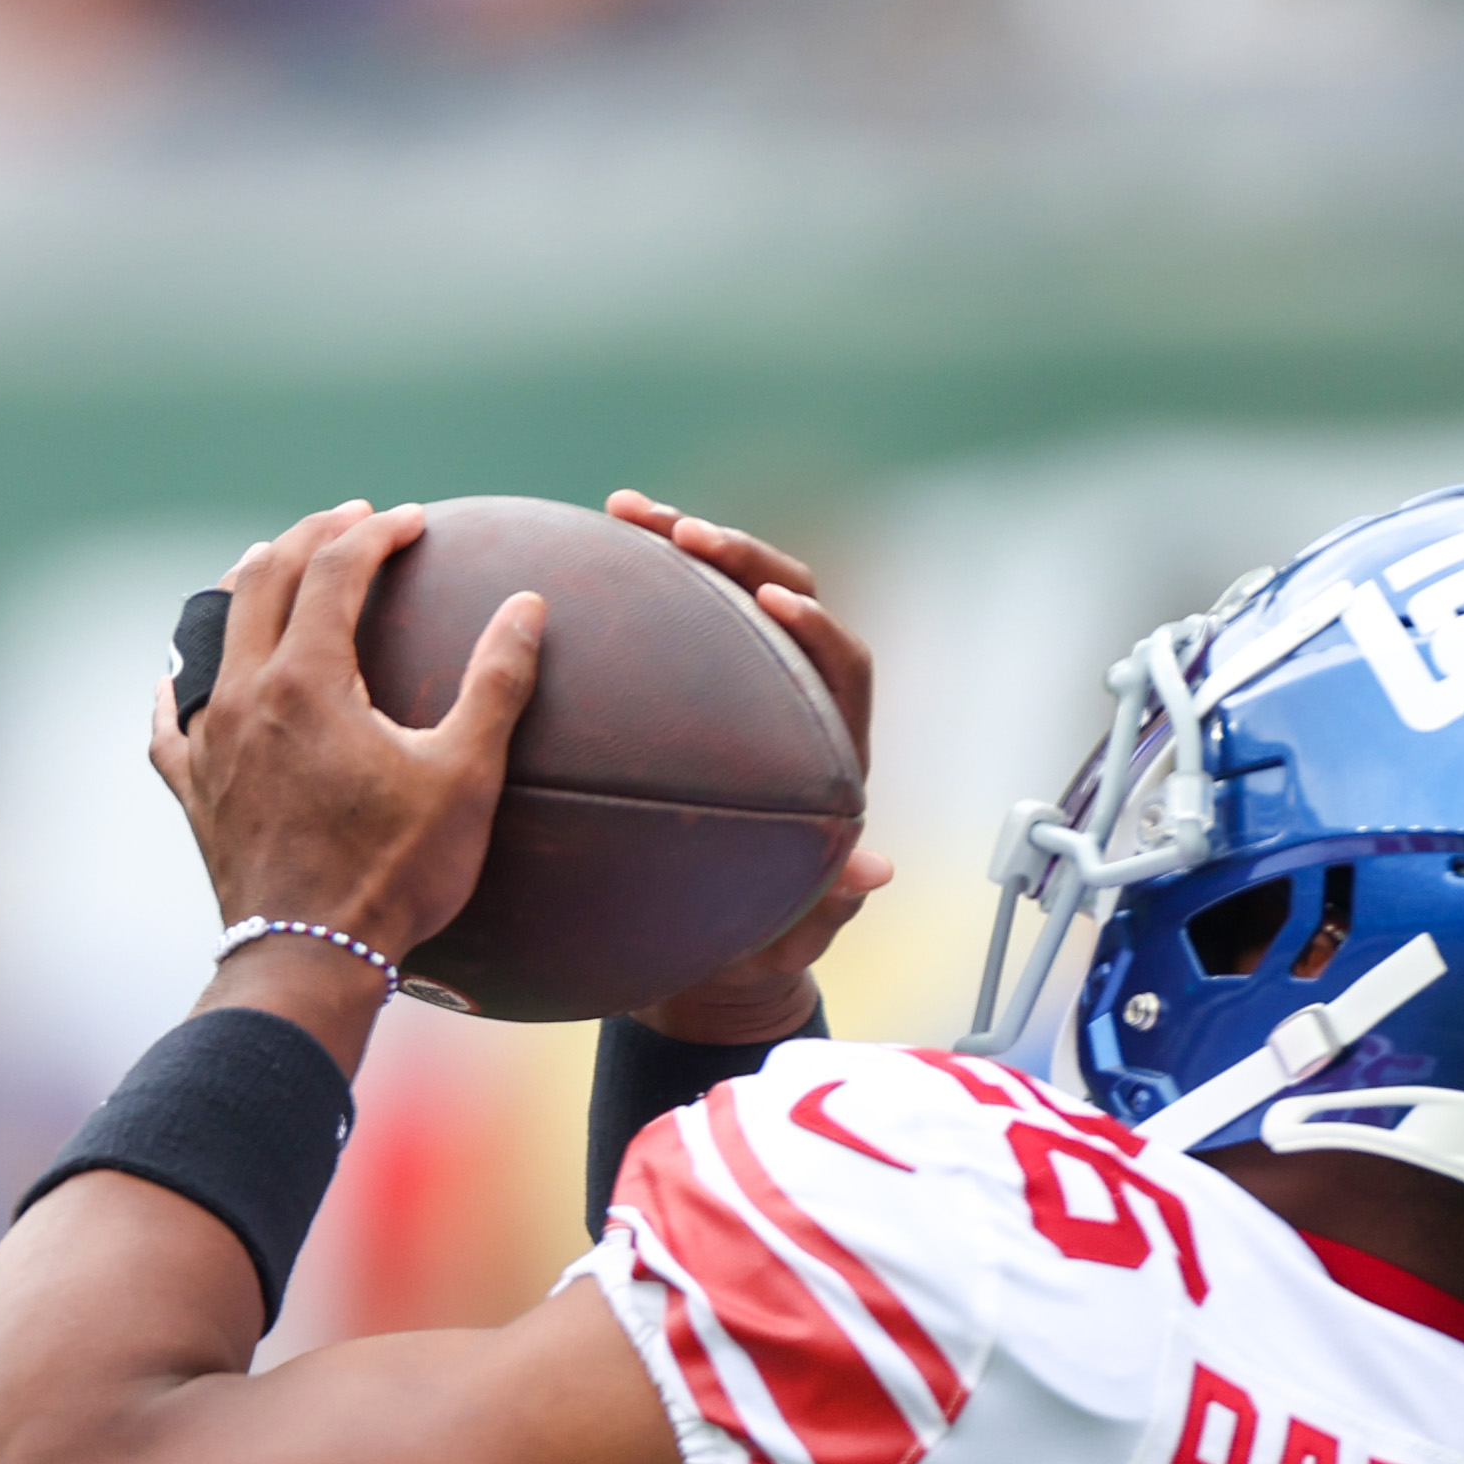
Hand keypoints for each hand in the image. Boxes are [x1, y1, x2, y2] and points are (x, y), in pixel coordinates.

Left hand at [150, 502, 541, 1053]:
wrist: (309, 959)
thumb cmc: (394, 873)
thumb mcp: (464, 777)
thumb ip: (495, 684)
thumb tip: (527, 608)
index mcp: (308, 678)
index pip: (335, 569)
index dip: (377, 534)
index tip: (413, 522)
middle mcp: (245, 693)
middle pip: (265, 579)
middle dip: (311, 537)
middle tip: (351, 522)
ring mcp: (208, 742)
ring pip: (211, 635)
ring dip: (245, 587)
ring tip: (268, 564)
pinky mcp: (192, 791)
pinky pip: (171, 723)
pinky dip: (179, 688)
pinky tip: (176, 683)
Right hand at [604, 489, 891, 1046]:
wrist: (701, 954)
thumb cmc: (747, 952)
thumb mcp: (784, 942)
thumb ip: (827, 907)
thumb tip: (876, 870)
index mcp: (829, 758)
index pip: (843, 671)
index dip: (818, 630)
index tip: (777, 602)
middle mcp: (792, 711)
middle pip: (789, 601)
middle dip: (742, 556)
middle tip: (682, 531)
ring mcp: (738, 693)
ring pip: (727, 597)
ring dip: (682, 546)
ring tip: (624, 509)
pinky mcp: (688, 689)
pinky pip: (671, 620)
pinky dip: (638, 581)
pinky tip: (587, 548)